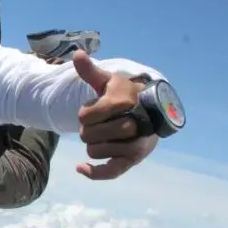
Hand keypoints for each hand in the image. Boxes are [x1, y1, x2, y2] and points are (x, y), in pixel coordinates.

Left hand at [73, 50, 157, 179]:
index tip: (94, 108)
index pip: (88, 115)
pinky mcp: (133, 160)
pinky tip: (79, 168)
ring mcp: (135, 145)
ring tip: (105, 134)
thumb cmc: (123, 95)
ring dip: (93, 143)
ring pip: (94, 150)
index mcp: (126, 102)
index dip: (85, 113)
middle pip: (89, 135)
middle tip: (99, 123)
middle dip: (88, 129)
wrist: (150, 112)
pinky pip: (111, 172)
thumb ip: (91, 72)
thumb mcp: (108, 82)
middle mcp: (134, 125)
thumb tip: (77, 54)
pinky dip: (94, 172)